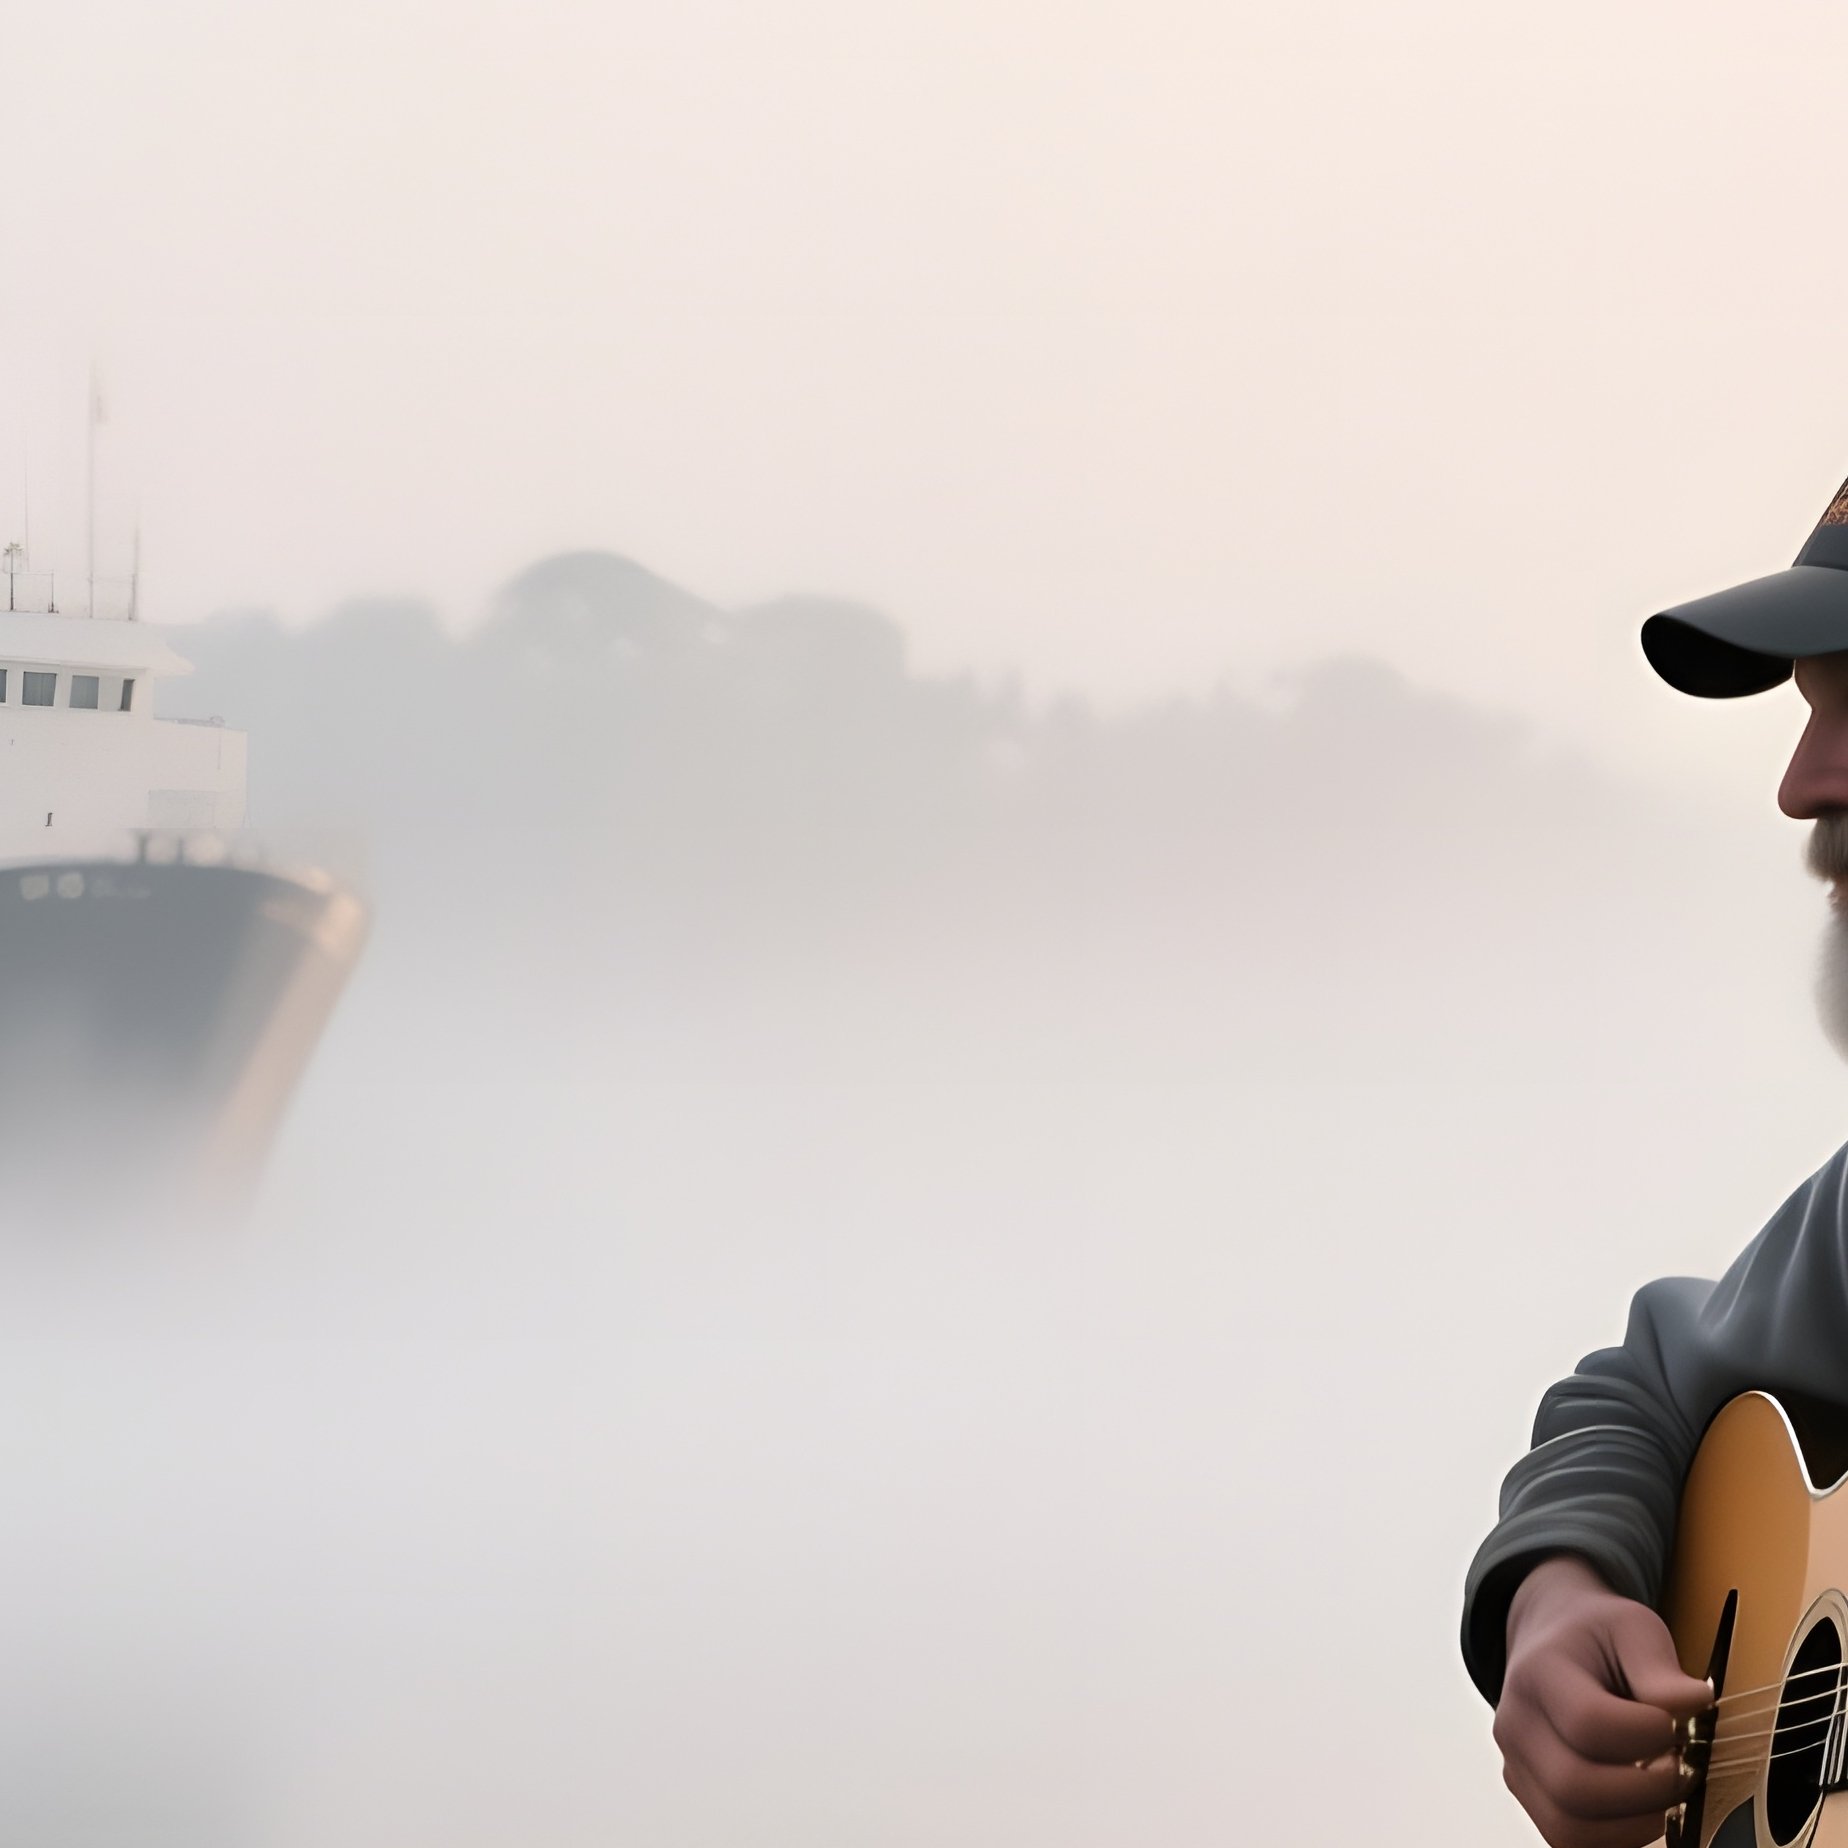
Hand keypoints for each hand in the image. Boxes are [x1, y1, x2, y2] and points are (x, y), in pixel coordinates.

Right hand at [1494, 1555, 1713, 1847]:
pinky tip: (1640, 1806)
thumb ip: (1660, 1667)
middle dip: (1647, 1792)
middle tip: (1680, 1770)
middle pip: (1574, 1787)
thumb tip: (1696, 1706)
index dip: (1647, 1735)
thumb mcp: (1631, 1627)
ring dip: (1633, 1824)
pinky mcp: (1528, 1796)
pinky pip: (1569, 1841)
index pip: (1589, 1723)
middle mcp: (1515, 1722)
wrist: (1551, 1638)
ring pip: (1568, 1829)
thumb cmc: (1596, 1636)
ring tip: (1662, 1792)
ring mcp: (1516, 1764)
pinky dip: (1615, 1836)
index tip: (1675, 1725)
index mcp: (1539, 1671)